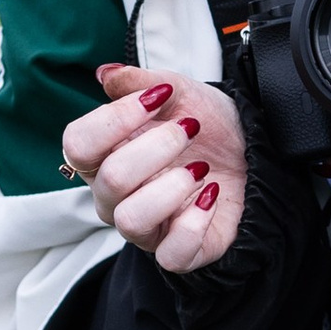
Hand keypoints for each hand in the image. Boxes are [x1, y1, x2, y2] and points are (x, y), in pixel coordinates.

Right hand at [60, 64, 248, 274]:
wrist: (252, 150)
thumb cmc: (205, 125)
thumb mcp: (177, 91)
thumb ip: (139, 82)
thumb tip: (106, 74)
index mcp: (103, 155)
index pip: (78, 144)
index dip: (113, 119)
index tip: (157, 97)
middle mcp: (114, 196)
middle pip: (111, 179)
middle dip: (158, 146)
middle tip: (191, 129)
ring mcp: (145, 227)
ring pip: (131, 220)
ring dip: (172, 188)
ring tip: (200, 169)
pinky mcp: (178, 251)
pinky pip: (171, 255)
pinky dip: (194, 224)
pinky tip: (211, 195)